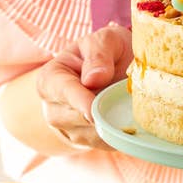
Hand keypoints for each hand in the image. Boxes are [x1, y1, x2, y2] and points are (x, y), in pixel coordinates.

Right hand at [35, 23, 131, 150]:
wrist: (117, 68)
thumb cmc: (107, 50)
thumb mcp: (106, 39)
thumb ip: (99, 53)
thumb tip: (94, 78)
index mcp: (50, 79)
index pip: (63, 92)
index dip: (78, 100)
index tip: (92, 108)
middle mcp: (54, 108)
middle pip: (77, 117)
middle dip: (103, 109)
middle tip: (127, 98)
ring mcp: (69, 129)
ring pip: (93, 134)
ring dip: (114, 122)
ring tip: (130, 103)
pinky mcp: (88, 142)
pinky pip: (105, 144)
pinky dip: (120, 134)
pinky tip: (132, 118)